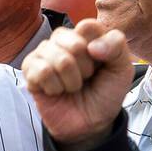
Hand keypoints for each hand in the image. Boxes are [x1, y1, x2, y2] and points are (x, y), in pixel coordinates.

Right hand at [24, 19, 135, 149]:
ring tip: (72, 87)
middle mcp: (62, 41)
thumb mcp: (122, 70)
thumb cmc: (104, 94)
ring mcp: (44, 54)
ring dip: (71, 81)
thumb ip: (117, 47)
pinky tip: (57, 91)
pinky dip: (55, 87)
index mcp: (84, 36)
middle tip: (86, 78)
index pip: (88, 26)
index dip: (99, 49)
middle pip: (74, 43)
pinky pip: (42, 71)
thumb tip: (91, 47)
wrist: (90, 124)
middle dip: (85, 68)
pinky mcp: (30, 71)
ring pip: (58, 58)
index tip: (101, 64)